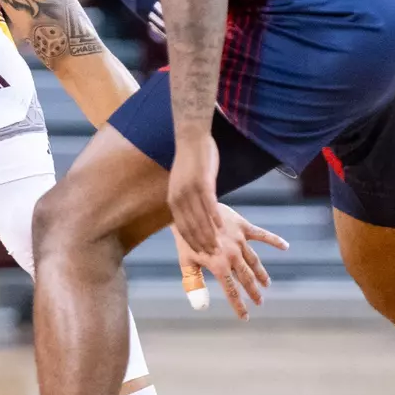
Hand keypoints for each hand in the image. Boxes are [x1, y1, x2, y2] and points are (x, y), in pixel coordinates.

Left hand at [168, 133, 221, 255]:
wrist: (191, 138)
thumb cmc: (190, 162)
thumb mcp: (182, 184)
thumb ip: (186, 201)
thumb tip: (192, 217)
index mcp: (173, 199)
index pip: (181, 226)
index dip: (191, 241)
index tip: (200, 253)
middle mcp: (179, 197)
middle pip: (191, 226)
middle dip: (201, 242)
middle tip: (212, 255)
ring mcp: (190, 189)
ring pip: (200, 218)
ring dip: (209, 235)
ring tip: (218, 247)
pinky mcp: (202, 181)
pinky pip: (209, 203)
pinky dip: (214, 217)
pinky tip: (221, 227)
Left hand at [176, 212, 286, 318]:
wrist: (188, 210)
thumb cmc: (185, 238)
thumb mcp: (186, 262)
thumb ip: (194, 284)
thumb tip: (200, 305)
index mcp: (218, 265)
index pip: (231, 291)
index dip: (239, 306)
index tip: (246, 317)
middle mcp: (232, 255)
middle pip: (247, 278)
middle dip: (253, 292)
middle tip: (259, 301)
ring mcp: (240, 241)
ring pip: (255, 261)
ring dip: (261, 274)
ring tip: (266, 284)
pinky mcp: (243, 227)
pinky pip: (262, 235)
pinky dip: (274, 241)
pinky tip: (285, 246)